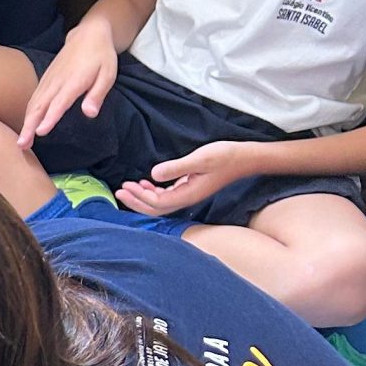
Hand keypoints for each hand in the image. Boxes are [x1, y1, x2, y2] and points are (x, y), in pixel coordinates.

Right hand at [19, 21, 117, 147]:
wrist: (88, 35)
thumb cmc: (101, 57)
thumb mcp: (108, 74)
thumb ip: (97, 94)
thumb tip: (90, 114)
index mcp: (73, 81)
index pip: (59, 103)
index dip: (50, 118)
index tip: (40, 133)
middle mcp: (57, 81)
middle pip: (39, 106)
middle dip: (29, 126)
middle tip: (21, 145)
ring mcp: (49, 79)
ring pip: (33, 103)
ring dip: (26, 122)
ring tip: (21, 142)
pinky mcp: (46, 79)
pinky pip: (34, 98)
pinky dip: (28, 113)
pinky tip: (26, 125)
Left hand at [116, 142, 246, 217]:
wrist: (246, 158)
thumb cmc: (225, 156)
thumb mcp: (200, 158)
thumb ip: (176, 167)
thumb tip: (153, 175)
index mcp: (188, 195)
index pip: (157, 203)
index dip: (139, 197)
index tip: (125, 186)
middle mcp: (187, 199)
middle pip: (155, 209)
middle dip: (135, 201)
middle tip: (118, 191)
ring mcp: (189, 195)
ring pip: (160, 203)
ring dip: (142, 197)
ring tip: (127, 187)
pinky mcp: (190, 188)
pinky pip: (167, 196)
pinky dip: (153, 191)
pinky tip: (146, 182)